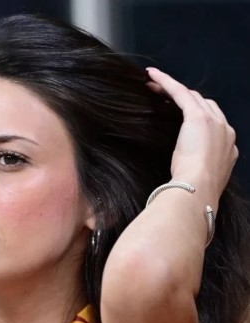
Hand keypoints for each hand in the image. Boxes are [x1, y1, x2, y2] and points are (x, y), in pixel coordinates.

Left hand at [147, 68, 236, 208]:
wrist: (198, 189)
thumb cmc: (195, 189)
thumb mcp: (200, 176)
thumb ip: (198, 165)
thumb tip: (186, 166)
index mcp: (228, 146)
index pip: (212, 122)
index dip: (194, 114)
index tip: (176, 113)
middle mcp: (226, 130)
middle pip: (204, 104)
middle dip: (183, 98)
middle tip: (160, 95)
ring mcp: (214, 122)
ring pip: (192, 96)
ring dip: (173, 88)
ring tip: (153, 85)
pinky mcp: (198, 117)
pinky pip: (180, 92)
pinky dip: (166, 82)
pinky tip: (152, 76)